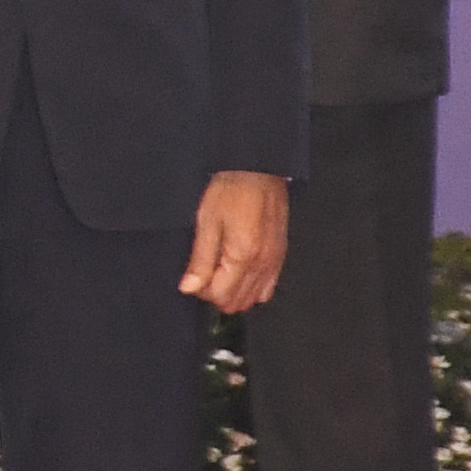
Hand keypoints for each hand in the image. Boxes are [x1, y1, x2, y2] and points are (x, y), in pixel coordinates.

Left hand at [180, 171, 288, 312]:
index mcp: (243, 257)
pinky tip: (240, 270)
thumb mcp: (207, 221)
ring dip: (235, 292)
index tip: (194, 274)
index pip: (220, 297)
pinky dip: (253, 287)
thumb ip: (200, 259)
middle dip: (217, 293)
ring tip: (221, 269)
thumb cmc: (231, 188)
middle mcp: (263, 264)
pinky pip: (268, 287)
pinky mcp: (280, 254)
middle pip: (238, 302)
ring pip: (254, 299)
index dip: (202, 290)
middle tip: (206, 270)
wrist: (257, 168)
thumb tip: (190, 288)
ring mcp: (275, 261)